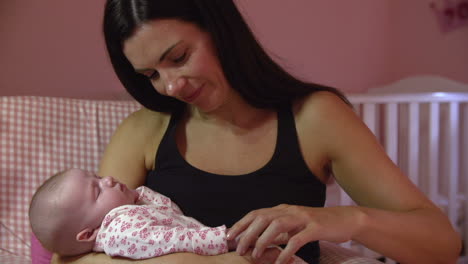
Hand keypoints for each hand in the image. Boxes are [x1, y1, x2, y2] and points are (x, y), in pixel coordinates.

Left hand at [227, 204, 363, 263]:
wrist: (345, 220)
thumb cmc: (318, 225)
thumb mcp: (295, 225)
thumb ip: (280, 231)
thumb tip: (261, 241)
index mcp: (283, 209)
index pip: (257, 213)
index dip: (241, 224)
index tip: (229, 236)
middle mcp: (290, 210)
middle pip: (262, 218)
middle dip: (247, 233)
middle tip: (239, 249)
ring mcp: (303, 218)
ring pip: (276, 225)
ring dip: (263, 241)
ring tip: (255, 256)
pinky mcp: (315, 228)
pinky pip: (297, 240)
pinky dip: (286, 251)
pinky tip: (280, 262)